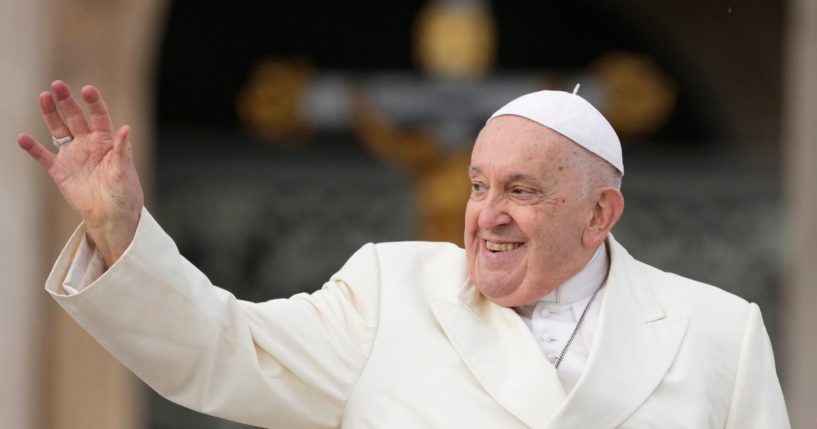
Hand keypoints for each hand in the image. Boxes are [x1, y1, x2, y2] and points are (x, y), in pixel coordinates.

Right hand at [18, 81, 143, 265]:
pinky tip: (23, 137)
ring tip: (43, 97)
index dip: (94, 103)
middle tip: (57, 85)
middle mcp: (88, 143)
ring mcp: (73, 155)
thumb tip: (126, 128)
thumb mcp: (124, 171)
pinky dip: (33, 148)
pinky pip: (43, 156)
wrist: (111, 216)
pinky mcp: (59, 170)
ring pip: (59, 130)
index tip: (87, 89)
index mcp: (107, 141)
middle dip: (67, 101)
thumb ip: (123, 150)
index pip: (99, 116)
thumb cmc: (124, 192)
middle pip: (75, 117)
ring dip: (50, 114)